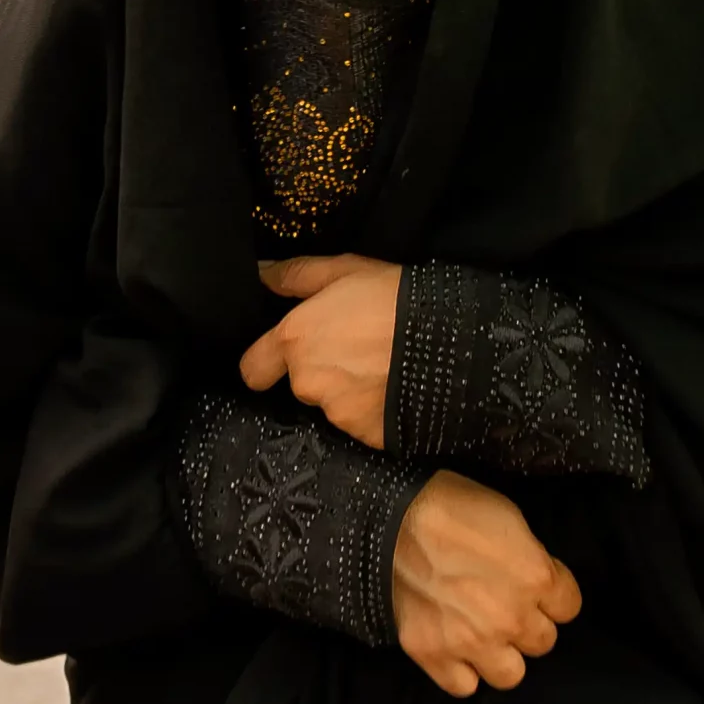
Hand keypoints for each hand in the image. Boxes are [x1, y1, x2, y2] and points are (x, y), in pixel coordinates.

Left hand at [238, 255, 399, 448]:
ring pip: (332, 404)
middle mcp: (307, 382)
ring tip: (383, 368)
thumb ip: (296, 275)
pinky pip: (362, 423)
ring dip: (349, 391)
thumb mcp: (346, 269)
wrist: (450, 340)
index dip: (267, 362)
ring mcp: (337, 413)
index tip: (287, 355)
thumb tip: (261, 275)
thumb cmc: (394, 297)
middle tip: (357, 350)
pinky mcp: (367, 435)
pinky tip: (396, 389)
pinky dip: (374, 410)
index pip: (253, 369)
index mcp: (294, 341)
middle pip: (300, 384)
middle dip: (321, 372)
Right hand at [392, 471, 581, 696]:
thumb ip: (532, 560)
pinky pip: (464, 686)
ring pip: (511, 674)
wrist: (388, 519)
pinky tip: (456, 648)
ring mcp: (471, 642)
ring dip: (502, 654)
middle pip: (543, 642)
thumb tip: (536, 579)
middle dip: (528, 623)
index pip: (569, 607)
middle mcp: (510, 618)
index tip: (535, 585)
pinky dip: (462, 670)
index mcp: (536, 578)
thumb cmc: (453, 506)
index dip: (552, 594)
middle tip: (506, 605)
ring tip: (485, 634)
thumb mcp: (510, 519)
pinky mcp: (433, 655)